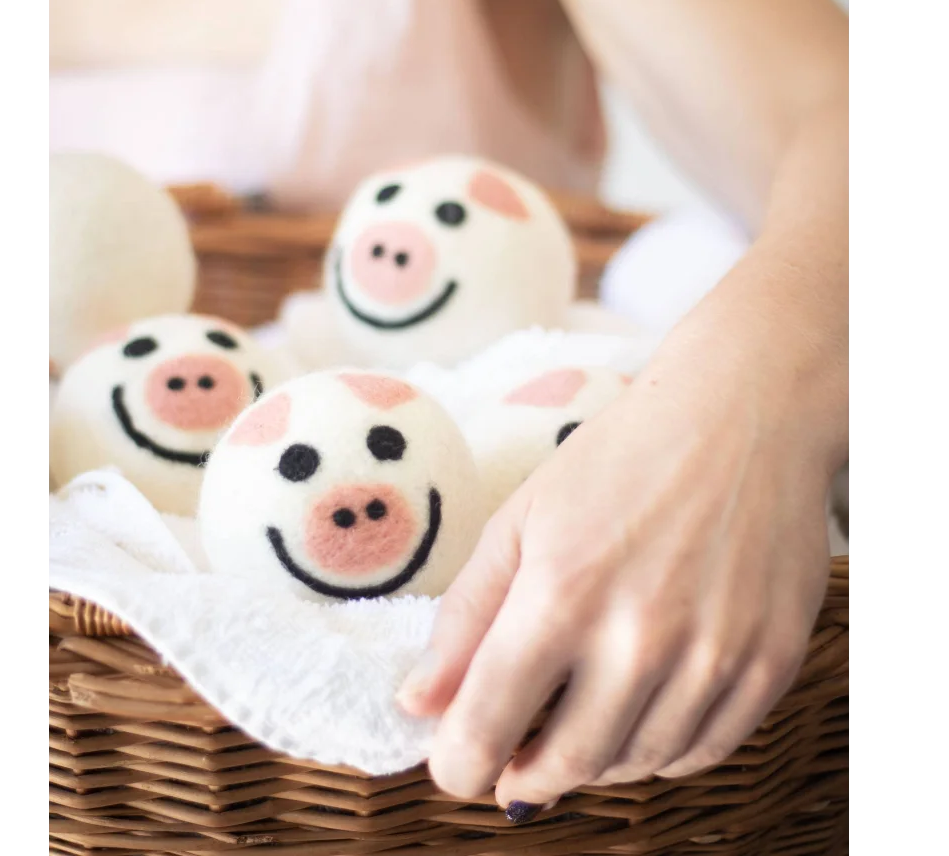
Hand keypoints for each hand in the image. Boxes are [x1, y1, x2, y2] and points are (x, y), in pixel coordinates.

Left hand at [396, 297, 844, 810]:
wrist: (741, 416)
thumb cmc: (618, 460)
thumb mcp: (522, 519)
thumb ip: (466, 617)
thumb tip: (418, 704)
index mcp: (562, 592)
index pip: (487, 725)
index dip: (458, 764)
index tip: (456, 764)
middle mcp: (640, 636)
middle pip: (564, 763)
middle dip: (523, 774)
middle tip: (513, 754)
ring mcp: (715, 653)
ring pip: (636, 765)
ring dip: (592, 760)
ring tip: (576, 718)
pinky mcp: (771, 660)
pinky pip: (706, 751)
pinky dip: (660, 750)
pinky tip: (639, 713)